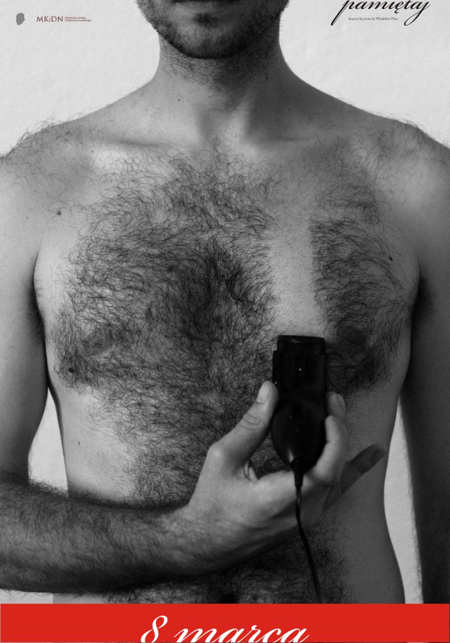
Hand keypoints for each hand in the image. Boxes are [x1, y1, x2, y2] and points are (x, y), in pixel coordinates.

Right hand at [174, 382, 384, 574]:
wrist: (207, 542)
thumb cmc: (212, 504)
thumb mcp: (225, 457)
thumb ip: (251, 424)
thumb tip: (269, 392)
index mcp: (281, 500)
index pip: (325, 470)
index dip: (336, 439)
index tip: (330, 411)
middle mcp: (302, 513)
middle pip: (337, 469)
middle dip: (339, 430)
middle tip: (332, 401)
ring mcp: (307, 518)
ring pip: (340, 480)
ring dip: (343, 446)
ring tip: (341, 415)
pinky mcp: (306, 517)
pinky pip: (335, 491)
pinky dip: (351, 470)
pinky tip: (370, 456)